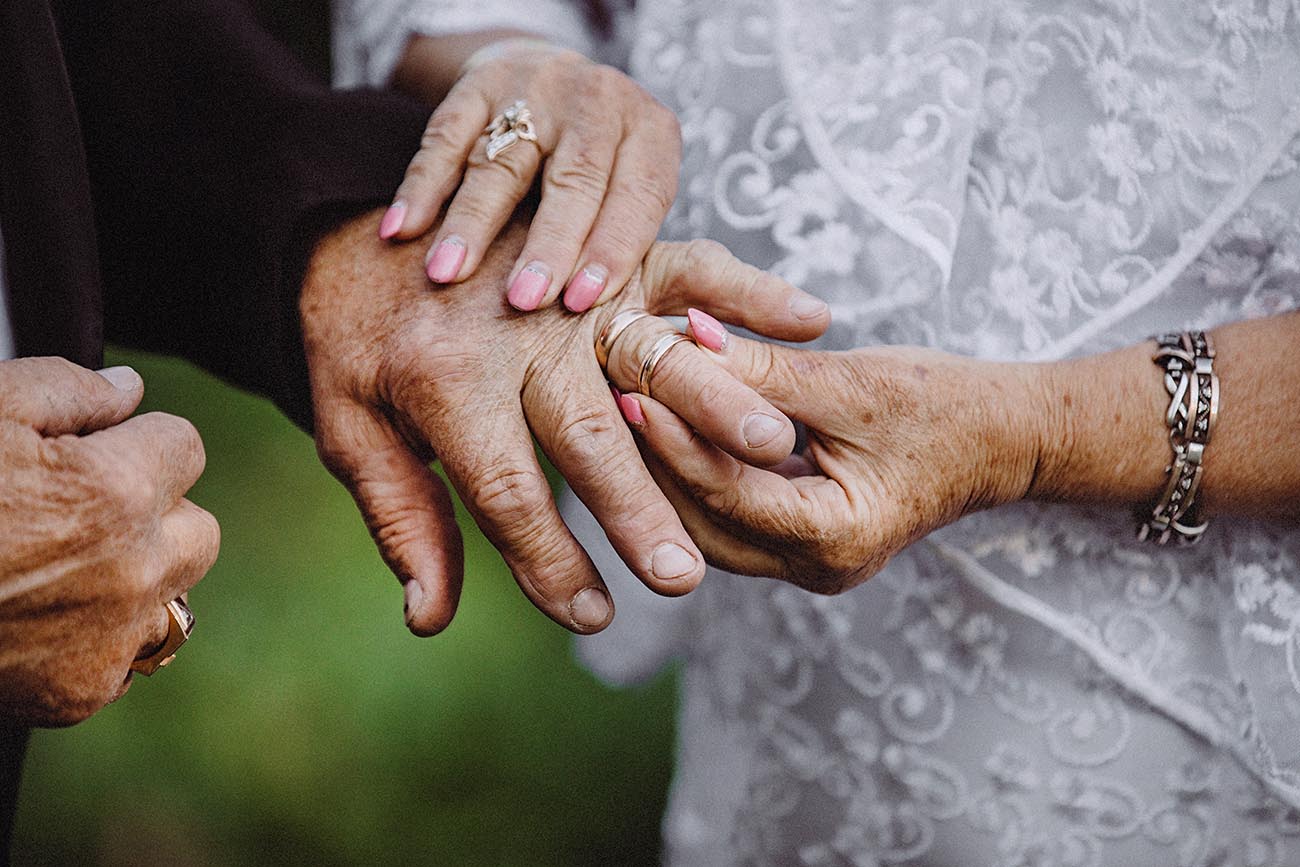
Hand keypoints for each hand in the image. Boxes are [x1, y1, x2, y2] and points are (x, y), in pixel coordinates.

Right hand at [0, 358, 217, 725]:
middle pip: (197, 528)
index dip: (136, 439)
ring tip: (59, 565)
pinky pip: (125, 656)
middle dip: (155, 511)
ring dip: (138, 578)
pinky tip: (35, 618)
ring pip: (172, 597)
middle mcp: (132, 573)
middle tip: (79, 508)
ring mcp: (109, 642)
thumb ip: (66, 389)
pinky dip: (97, 639)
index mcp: (115, 494)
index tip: (90, 448)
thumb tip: (129, 390)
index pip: (184, 447)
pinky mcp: (76, 694)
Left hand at [302, 212, 828, 634]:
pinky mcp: (603, 246)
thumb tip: (432, 618)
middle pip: (589, 435)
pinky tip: (810, 320)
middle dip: (638, 510)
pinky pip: (687, 264)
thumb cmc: (356, 342)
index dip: (550, 565)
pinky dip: (751, 287)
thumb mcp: (349, 428)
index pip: (508, 494)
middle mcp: (515, 332)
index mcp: (445, 382)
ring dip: (716, 403)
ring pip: (653, 354)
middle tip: (683, 579)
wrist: (353, 223)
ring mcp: (569, 281)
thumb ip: (401, 519)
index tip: (592, 619)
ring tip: (771, 453)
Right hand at [378, 44, 680, 312]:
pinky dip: (420, 188)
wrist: (553, 79)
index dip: (612, 248)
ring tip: (447, 274)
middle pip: (574, 178)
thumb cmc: (603, 167)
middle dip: (547, 244)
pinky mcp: (478, 84)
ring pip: (502, 161)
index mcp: (651, 133)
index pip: (638, 194)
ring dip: (471, 222)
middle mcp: (599, 103)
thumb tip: (616, 329)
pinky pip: (444, 138)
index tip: (580, 301)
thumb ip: (631, 245)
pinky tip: (400, 231)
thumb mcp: (634, 189)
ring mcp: (537, 89)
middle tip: (522, 300)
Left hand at [615, 334, 1046, 592]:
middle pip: (703, 521)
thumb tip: (682, 341)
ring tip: (631, 402)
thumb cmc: (943, 402)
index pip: (727, 492)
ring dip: (670, 466)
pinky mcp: (800, 542)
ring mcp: (807, 563)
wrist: (1003, 436)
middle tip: (613, 392)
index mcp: (836, 538)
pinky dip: (700, 468)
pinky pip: (731, 511)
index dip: (673, 439)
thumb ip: (763, 372)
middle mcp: (817, 568)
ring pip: (708, 522)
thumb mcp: (850, 381)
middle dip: (656, 458)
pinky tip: (670, 423)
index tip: (630, 385)